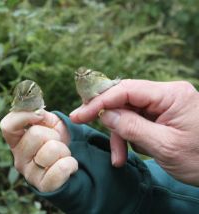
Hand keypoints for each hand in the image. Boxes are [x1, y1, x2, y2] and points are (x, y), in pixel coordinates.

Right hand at [0, 110, 77, 191]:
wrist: (73, 163)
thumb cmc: (58, 141)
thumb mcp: (50, 122)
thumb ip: (41, 114)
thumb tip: (37, 111)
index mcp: (17, 141)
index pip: (7, 126)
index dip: (23, 117)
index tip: (40, 115)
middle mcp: (19, 158)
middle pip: (35, 135)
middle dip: (53, 135)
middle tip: (57, 143)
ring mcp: (29, 174)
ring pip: (51, 150)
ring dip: (64, 150)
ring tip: (62, 155)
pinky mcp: (43, 186)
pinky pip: (61, 168)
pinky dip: (70, 164)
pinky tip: (68, 166)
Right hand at [70, 79, 198, 185]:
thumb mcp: (164, 146)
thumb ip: (132, 127)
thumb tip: (104, 114)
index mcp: (170, 95)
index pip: (126, 90)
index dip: (99, 101)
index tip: (78, 114)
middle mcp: (166, 94)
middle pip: (124, 99)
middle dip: (108, 118)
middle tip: (86, 125)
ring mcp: (164, 105)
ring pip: (128, 113)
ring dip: (119, 134)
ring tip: (118, 158)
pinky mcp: (162, 116)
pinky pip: (137, 122)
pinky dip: (129, 138)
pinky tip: (127, 154)